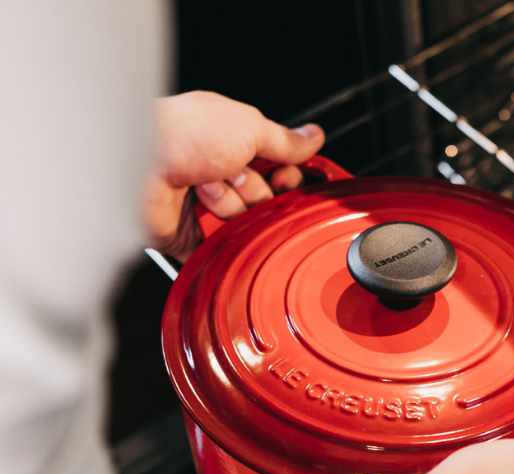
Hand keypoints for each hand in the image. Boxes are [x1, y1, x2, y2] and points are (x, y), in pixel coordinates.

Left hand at [144, 91, 324, 261]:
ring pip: (246, 222)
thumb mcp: (247, 126)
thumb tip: (313, 137)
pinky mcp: (193, 235)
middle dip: (254, 190)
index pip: (278, 170)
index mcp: (233, 143)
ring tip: (204, 190)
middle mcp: (220, 173)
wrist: (138, 166)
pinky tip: (201, 213)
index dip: (287, 178)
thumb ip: (284, 140)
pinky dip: (219, 232)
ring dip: (230, 206)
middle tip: (233, 174)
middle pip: (265, 199)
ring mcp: (206, 205)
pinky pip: (226, 246)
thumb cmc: (182, 135)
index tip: (285, 177)